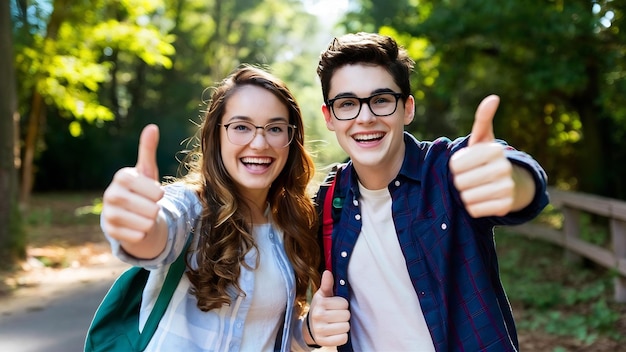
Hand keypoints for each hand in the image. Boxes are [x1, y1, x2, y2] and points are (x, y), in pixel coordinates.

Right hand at [101, 124, 164, 242]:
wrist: (128, 213)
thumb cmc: (141, 189)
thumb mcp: (146, 170)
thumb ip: (148, 150)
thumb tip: (152, 126)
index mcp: (122, 177)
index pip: (153, 190)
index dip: (158, 194)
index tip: (156, 193)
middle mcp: (111, 194)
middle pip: (150, 209)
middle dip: (155, 210)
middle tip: (150, 207)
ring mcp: (108, 213)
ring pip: (144, 223)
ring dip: (150, 222)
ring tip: (145, 217)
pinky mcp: (110, 231)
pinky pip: (137, 236)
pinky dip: (143, 234)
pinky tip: (140, 228)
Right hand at [307, 271, 349, 345]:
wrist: (310, 327)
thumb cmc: (320, 308)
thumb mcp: (322, 295)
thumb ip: (327, 284)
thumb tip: (328, 272)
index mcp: (320, 303)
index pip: (344, 303)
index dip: (342, 304)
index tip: (336, 306)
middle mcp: (318, 317)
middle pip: (346, 315)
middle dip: (344, 315)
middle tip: (336, 315)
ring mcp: (320, 331)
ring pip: (346, 327)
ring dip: (344, 326)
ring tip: (336, 323)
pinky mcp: (324, 342)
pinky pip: (343, 339)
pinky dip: (342, 336)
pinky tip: (335, 332)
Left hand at [449, 95, 513, 217]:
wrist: (514, 183)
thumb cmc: (489, 158)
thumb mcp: (484, 138)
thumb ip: (483, 119)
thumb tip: (493, 98)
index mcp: (494, 150)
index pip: (455, 165)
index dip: (456, 166)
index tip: (467, 164)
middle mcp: (504, 168)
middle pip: (459, 182)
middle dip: (460, 181)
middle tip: (472, 177)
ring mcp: (507, 188)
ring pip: (465, 197)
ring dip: (466, 194)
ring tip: (477, 187)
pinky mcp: (505, 206)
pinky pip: (473, 210)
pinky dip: (473, 207)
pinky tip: (483, 199)